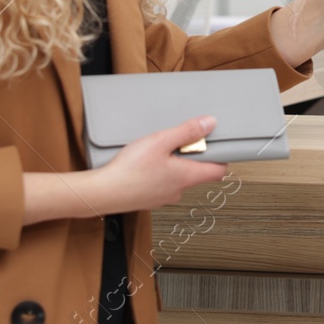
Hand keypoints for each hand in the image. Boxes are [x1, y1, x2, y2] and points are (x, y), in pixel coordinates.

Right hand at [92, 115, 228, 212]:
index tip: (214, 144)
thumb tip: (210, 124)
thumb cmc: (129, 170)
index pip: (218, 171)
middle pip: (197, 173)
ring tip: (158, 152)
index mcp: (187, 177)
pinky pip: (162, 184)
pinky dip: (159, 173)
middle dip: (192, 156)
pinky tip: (144, 165)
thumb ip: (187, 132)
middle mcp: (179, 191)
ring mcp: (164, 198)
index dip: (220, 157)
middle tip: (179, 142)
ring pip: (178, 179)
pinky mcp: (149, 200)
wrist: (102, 193)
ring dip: (174, 165)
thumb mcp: (160, 142)